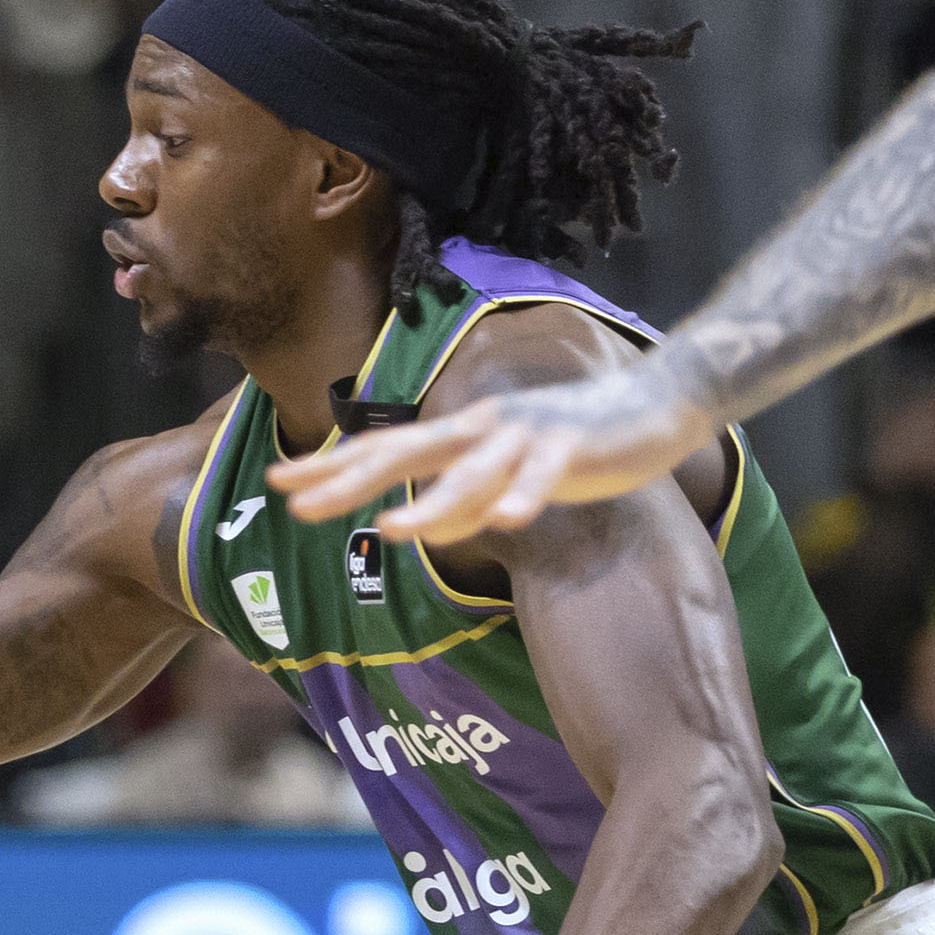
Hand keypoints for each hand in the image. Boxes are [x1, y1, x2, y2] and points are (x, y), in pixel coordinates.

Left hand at [269, 349, 721, 545]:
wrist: (657, 403)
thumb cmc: (570, 443)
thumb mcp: (503, 478)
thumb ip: (461, 502)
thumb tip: (420, 530)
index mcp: (461, 434)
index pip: (382, 447)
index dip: (330, 465)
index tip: (277, 482)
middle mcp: (484, 427)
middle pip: (406, 452)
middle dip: (351, 480)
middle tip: (299, 507)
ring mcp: (529, 434)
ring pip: (472, 469)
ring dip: (434, 501)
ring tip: (392, 531)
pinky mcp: (576, 446)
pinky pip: (546, 474)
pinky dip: (526, 496)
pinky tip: (507, 521)